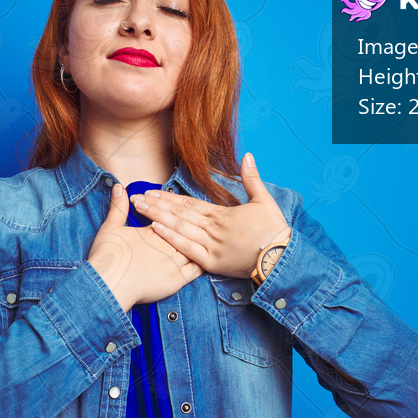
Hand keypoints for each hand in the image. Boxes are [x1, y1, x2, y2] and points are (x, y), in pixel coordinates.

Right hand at [87, 181, 203, 311]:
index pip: (170, 217)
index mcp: (154, 230)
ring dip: (201, 241)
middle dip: (193, 225)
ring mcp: (174, 262)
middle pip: (185, 230)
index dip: (175, 213)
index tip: (180, 211)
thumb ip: (118, 207)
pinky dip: (204, 262)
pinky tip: (208, 258)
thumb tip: (118, 186)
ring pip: (194, 247)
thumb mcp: (110, 227)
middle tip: (201, 221)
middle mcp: (167, 244)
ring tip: (208, 237)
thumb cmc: (107, 257)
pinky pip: (197, 270)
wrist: (109, 285)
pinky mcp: (178, 280)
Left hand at [129, 152, 291, 278]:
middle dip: (156, 205)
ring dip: (158, 218)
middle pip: (179, 213)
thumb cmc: (273, 230)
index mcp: (222, 214)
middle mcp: (213, 228)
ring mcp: (211, 245)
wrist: (281, 257)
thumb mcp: (264, 200)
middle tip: (136, 198)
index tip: (152, 191)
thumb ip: (252, 178)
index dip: (169, 197)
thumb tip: (248, 155)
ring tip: (140, 209)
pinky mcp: (212, 262)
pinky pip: (188, 249)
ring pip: (179, 228)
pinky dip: (171, 239)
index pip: (189, 203)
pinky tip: (155, 230)